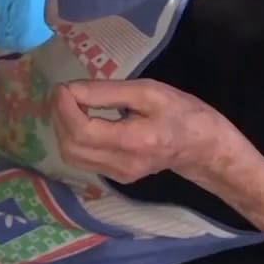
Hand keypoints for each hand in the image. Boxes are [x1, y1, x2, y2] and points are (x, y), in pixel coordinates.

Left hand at [53, 78, 244, 186]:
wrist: (203, 147)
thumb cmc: (182, 112)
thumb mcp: (149, 91)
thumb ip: (108, 91)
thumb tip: (71, 90)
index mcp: (135, 141)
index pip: (83, 131)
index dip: (65, 108)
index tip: (63, 87)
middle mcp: (123, 165)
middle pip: (71, 147)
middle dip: (60, 117)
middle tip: (65, 92)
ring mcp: (118, 175)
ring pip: (72, 157)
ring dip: (63, 128)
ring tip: (69, 103)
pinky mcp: (116, 177)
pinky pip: (82, 160)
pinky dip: (73, 138)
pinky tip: (80, 118)